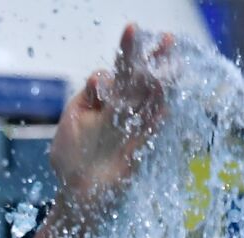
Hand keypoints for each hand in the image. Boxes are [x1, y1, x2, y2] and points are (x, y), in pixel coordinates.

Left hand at [49, 24, 172, 214]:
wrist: (79, 194)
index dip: (112, 71)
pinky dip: (158, 115)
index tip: (99, 85)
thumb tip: (100, 78)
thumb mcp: (70, 122)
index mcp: (102, 100)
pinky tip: (166, 101)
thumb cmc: (70, 158)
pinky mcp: (140, 147)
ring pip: (151, 98)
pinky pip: (152, 128)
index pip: (114, 73)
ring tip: (173, 63)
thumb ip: (83, 99)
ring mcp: (132, 127)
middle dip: (150, 58)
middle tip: (167, 39)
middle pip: (138, 78)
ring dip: (163, 81)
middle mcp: (120, 109)